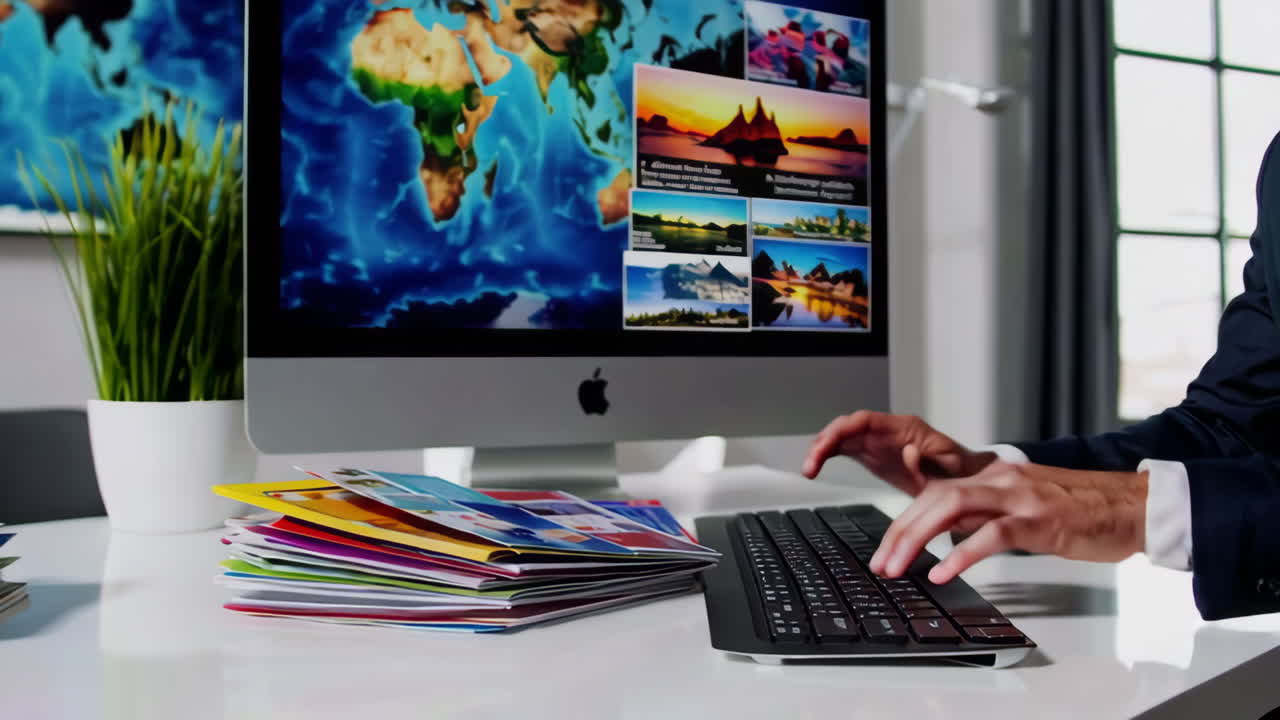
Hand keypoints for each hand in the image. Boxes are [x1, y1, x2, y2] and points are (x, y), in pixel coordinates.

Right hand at [802, 411, 996, 495]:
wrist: (967, 480)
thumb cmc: (962, 472)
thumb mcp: (953, 467)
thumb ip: (930, 460)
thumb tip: (908, 452)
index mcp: (905, 428)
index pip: (866, 420)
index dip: (843, 429)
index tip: (828, 445)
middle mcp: (887, 431)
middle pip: (847, 426)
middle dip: (825, 441)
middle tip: (811, 464)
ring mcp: (878, 442)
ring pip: (841, 436)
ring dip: (821, 450)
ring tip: (809, 469)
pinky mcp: (873, 455)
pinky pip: (844, 449)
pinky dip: (827, 456)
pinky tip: (814, 469)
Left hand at [869, 461, 1148, 583]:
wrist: (1133, 504)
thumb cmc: (1082, 510)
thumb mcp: (1023, 506)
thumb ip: (986, 516)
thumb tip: (949, 537)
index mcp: (993, 475)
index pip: (934, 492)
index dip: (903, 520)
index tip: (884, 549)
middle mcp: (1000, 480)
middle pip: (934, 497)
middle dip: (899, 531)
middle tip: (880, 564)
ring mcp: (1020, 497)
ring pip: (952, 506)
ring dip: (917, 538)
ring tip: (897, 567)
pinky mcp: (1041, 520)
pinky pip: (992, 534)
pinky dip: (962, 553)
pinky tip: (943, 572)